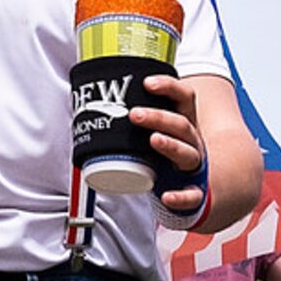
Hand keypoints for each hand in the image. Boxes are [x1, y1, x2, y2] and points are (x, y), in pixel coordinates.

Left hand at [133, 73, 207, 216]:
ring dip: (170, 145)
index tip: (147, 83)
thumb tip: (87, 109)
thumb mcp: (153, 133)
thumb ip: (130, 122)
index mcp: (184, 122)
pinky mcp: (193, 191)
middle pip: (181, 124)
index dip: (169, 87)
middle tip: (134, 114)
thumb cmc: (163, 157)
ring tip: (153, 139)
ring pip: (187, 153)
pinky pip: (191, 195)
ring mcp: (192, 165)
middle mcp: (192, 141)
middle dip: (158, 117)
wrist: (185, 189)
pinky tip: (167, 195)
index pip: (184, 97)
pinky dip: (180, 197)